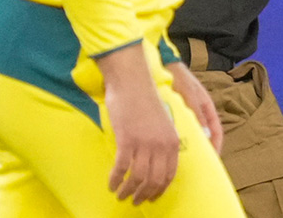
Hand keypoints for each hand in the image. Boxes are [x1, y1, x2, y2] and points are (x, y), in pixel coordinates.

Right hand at [97, 44, 179, 204]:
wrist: (132, 82)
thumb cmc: (145, 101)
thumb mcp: (162, 123)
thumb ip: (162, 142)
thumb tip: (156, 164)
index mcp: (172, 141)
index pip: (169, 175)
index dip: (159, 190)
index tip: (151, 198)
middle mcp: (161, 144)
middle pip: (154, 181)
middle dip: (143, 195)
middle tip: (133, 201)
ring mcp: (145, 143)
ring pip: (137, 179)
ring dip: (127, 191)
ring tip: (120, 195)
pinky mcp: (127, 140)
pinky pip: (121, 169)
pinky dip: (115, 180)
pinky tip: (110, 184)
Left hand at [166, 61, 222, 154]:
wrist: (160, 64)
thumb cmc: (178, 76)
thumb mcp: (189, 93)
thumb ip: (197, 113)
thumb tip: (206, 136)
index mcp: (207, 108)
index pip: (216, 132)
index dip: (215, 147)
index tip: (211, 161)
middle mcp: (197, 114)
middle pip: (202, 137)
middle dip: (199, 152)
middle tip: (192, 167)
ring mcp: (185, 115)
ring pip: (189, 136)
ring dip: (185, 148)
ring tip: (177, 163)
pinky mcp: (172, 116)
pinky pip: (176, 133)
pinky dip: (173, 142)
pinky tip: (164, 150)